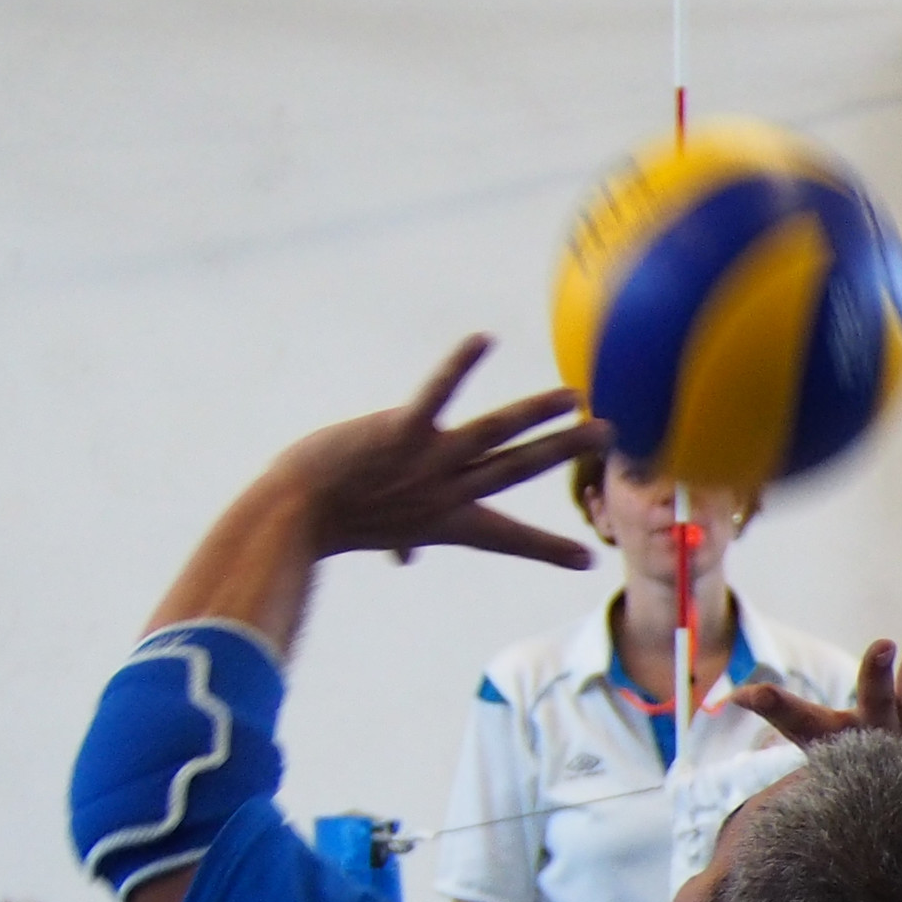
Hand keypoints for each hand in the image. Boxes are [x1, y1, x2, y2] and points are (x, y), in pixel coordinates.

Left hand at [260, 336, 602, 570]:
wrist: (293, 515)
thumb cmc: (330, 523)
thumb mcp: (379, 534)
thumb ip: (401, 542)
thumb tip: (403, 560)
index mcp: (448, 521)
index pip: (508, 538)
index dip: (548, 550)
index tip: (588, 561)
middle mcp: (449, 492)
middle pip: (520, 467)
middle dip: (566, 450)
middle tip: (608, 434)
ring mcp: (428, 462)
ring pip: (496, 434)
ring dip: (537, 415)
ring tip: (571, 398)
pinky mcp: (401, 432)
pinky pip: (436, 394)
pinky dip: (459, 366)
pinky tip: (483, 341)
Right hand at [725, 609, 901, 767]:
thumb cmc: (858, 764)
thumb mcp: (817, 741)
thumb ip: (781, 711)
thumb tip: (731, 697)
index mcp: (839, 741)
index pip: (799, 721)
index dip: (773, 705)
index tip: (749, 694)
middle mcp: (881, 734)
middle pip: (876, 699)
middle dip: (876, 674)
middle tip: (881, 646)